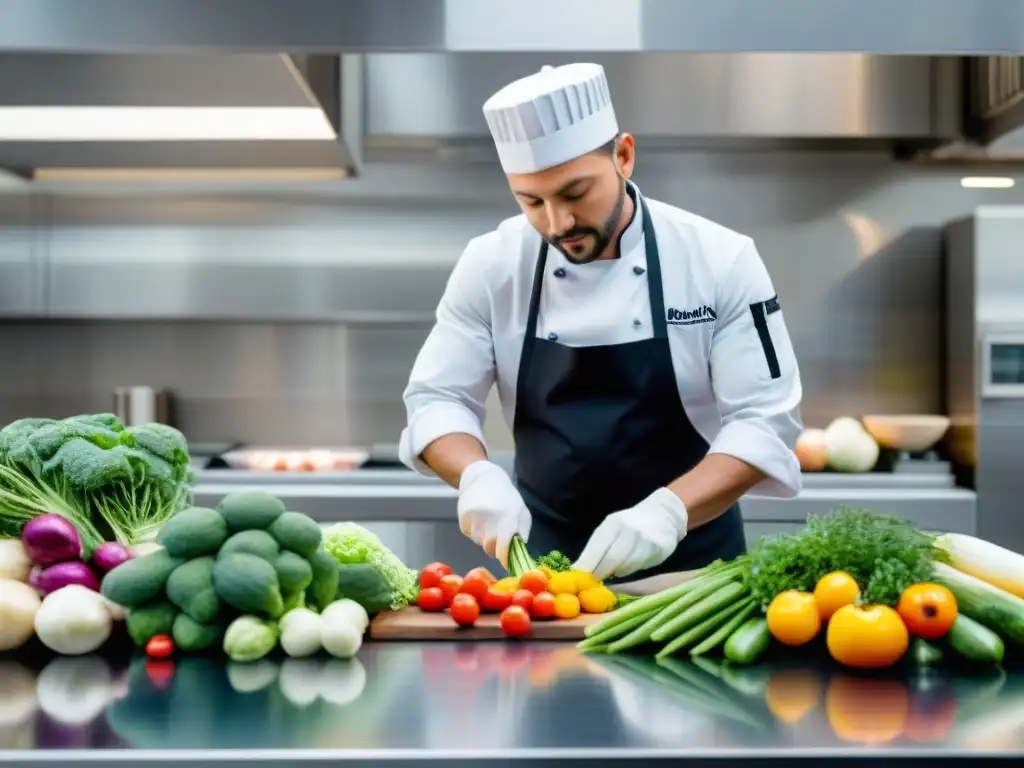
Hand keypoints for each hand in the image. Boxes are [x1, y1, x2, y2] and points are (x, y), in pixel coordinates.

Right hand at [457, 460, 531, 567]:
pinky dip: (474, 530)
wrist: (482, 478)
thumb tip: (518, 553)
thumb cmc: (506, 496)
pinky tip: (479, 517)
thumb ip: (522, 533)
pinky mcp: (464, 517)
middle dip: (494, 547)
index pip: (504, 548)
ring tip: (489, 521)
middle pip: (489, 548)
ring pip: (479, 541)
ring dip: (484, 537)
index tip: (506, 563)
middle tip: (498, 537)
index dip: (504, 559)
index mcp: (508, 518)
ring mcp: (475, 518)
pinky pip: (469, 533)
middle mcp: (491, 519)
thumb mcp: (521, 512)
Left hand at [573, 488, 687, 579]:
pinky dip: (630, 570)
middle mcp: (627, 529)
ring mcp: (644, 538)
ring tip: (612, 574)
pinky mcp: (658, 547)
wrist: (662, 515)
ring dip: (616, 573)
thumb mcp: (610, 532)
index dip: (587, 567)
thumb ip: (596, 550)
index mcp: (611, 524)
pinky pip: (640, 565)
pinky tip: (627, 568)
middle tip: (594, 584)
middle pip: (610, 559)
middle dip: (600, 574)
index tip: (579, 580)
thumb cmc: (628, 527)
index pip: (595, 550)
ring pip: (626, 565)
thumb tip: (577, 570)